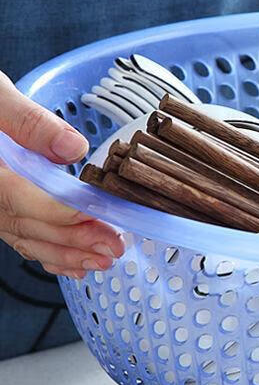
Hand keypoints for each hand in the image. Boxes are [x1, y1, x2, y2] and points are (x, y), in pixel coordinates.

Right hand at [0, 72, 123, 278]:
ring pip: (24, 237)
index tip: (98, 215)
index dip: (60, 210)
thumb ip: (26, 119)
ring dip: (65, 253)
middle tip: (114, 246)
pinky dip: (48, 253)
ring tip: (103, 260)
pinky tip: (75, 264)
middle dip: (73, 239)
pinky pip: (18, 237)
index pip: (18, 196)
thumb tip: (72, 147)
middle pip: (26, 223)